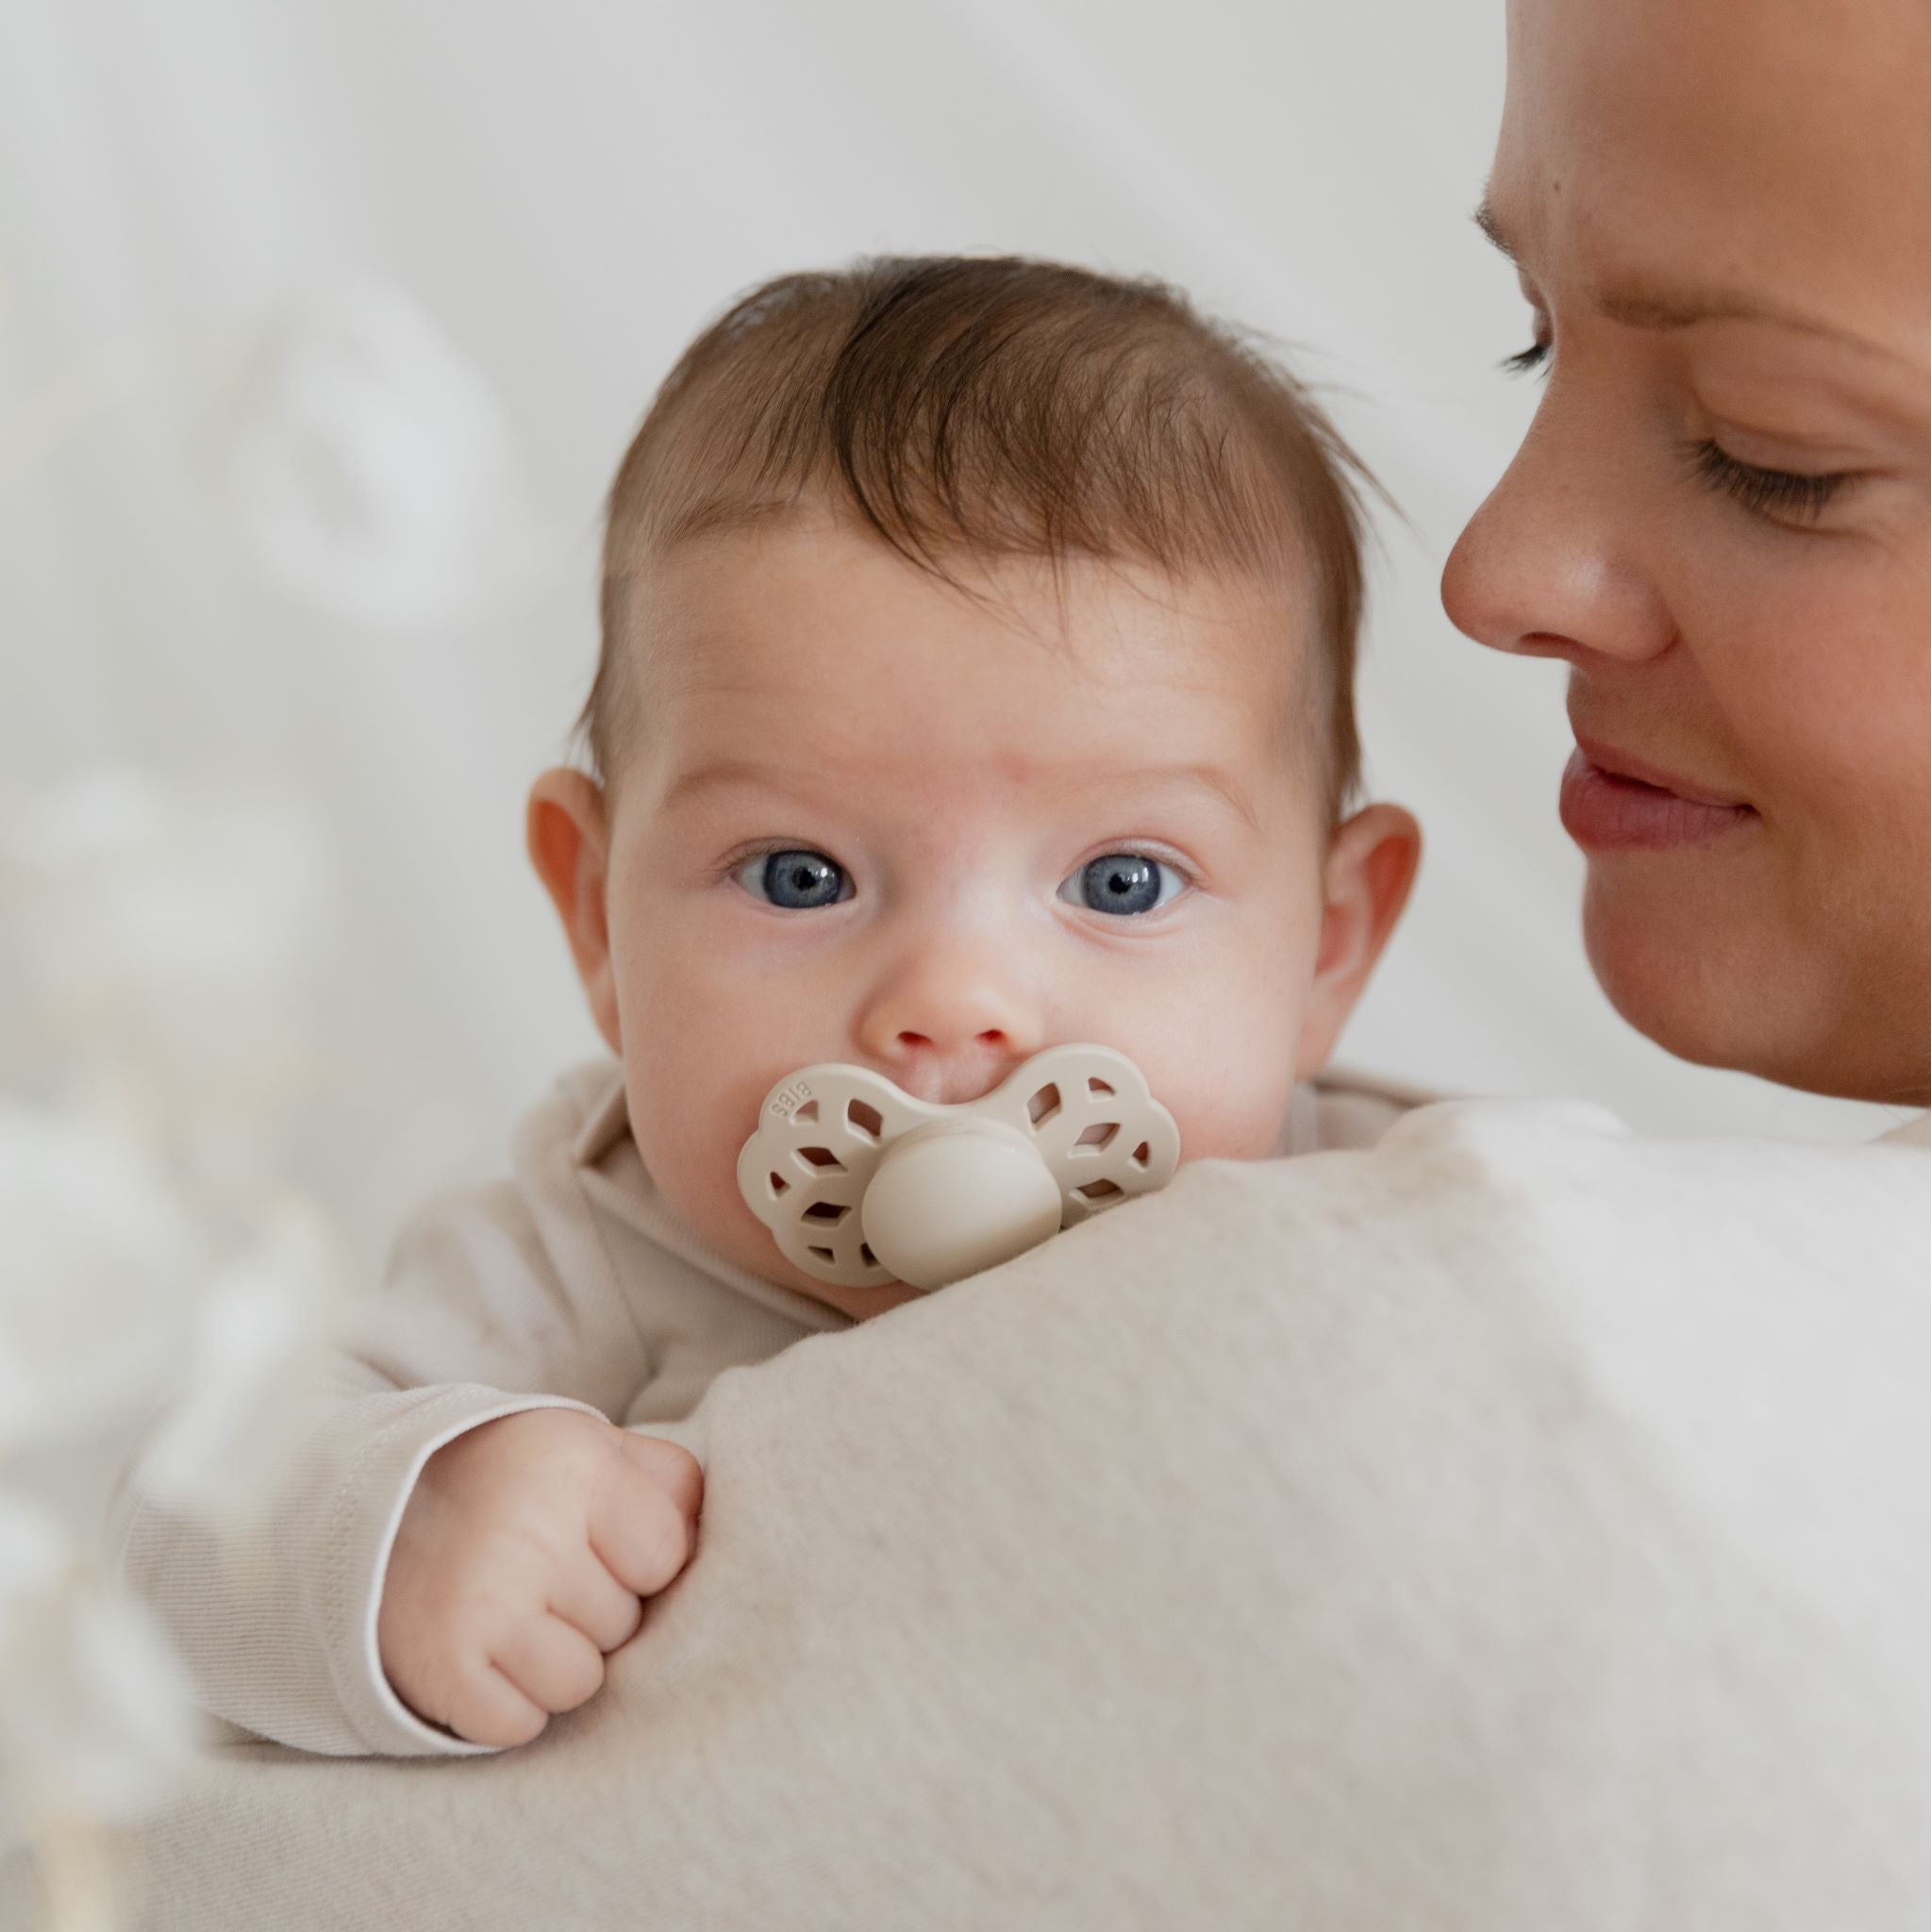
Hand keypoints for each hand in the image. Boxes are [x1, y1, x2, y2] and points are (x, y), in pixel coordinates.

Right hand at [377, 1409, 701, 1747]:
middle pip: (625, 1622)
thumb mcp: (588, 1448)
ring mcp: (481, 1604)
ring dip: (558, 1661)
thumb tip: (715, 1538)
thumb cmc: (512, 1482)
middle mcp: (527, 1532)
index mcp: (573, 1465)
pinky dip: (510, 1704)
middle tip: (544, 1576)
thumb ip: (666, 1479)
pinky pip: (521, 1724)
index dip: (642, 1560)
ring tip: (519, 1616)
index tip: (602, 1544)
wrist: (371, 1508)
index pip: (667, 1553)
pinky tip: (487, 1656)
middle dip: (597, 1609)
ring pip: (582, 1682)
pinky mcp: (441, 1668)